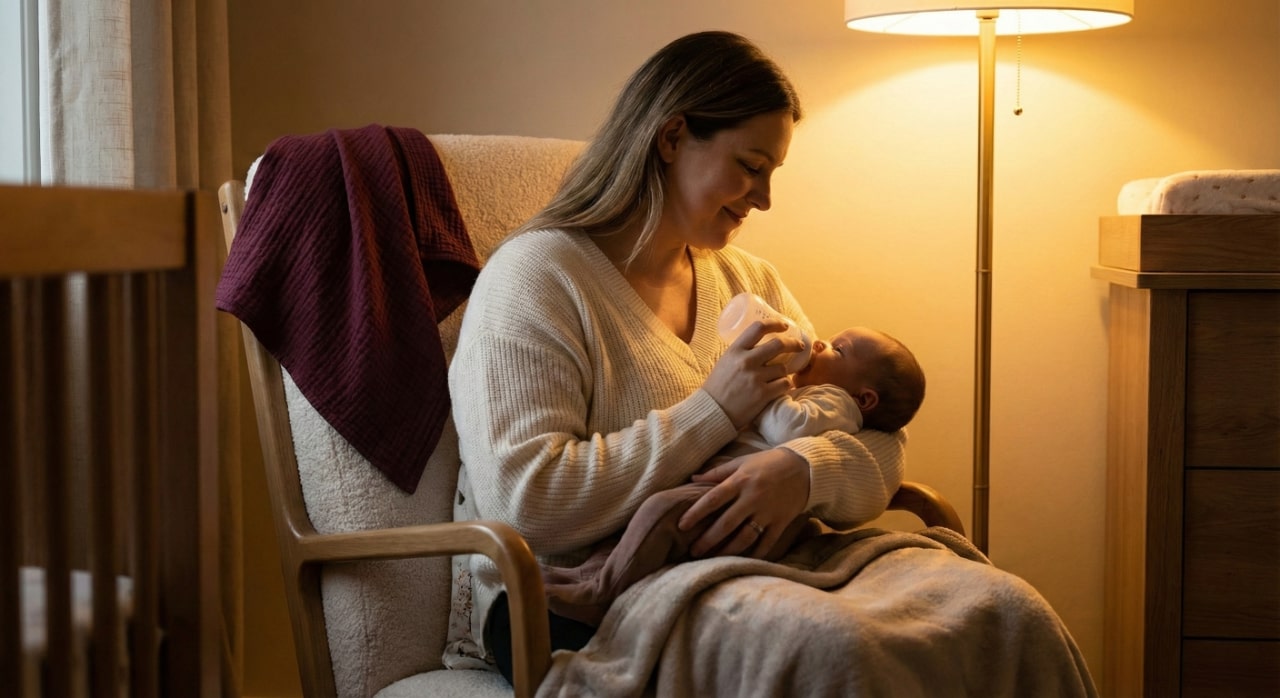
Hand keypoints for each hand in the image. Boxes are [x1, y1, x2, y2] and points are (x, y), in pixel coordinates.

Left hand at [677, 447, 809, 557]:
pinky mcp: (781, 523)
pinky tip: (742, 562)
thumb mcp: (742, 462)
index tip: (681, 525)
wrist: (806, 468)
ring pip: (744, 537)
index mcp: (740, 481)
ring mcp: (767, 512)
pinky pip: (766, 543)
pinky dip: (755, 555)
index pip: (713, 499)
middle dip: (708, 540)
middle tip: (693, 551)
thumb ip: (717, 472)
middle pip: (726, 524)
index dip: (695, 513)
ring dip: (727, 550)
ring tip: (713, 559)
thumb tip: (692, 478)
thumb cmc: (768, 463)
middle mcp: (752, 498)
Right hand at [702, 320, 804, 428]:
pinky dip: (785, 385)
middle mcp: (746, 361)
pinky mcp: (762, 394)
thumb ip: (741, 353)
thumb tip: (760, 344)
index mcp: (735, 351)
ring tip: (779, 376)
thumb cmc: (717, 387)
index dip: (775, 324)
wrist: (712, 411)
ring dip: (784, 371)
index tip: (784, 325)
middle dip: (793, 343)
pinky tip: (780, 387)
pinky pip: (784, 384)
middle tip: (799, 346)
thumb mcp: (725, 362)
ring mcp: (755, 378)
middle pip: (778, 344)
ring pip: (783, 368)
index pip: (758, 328)